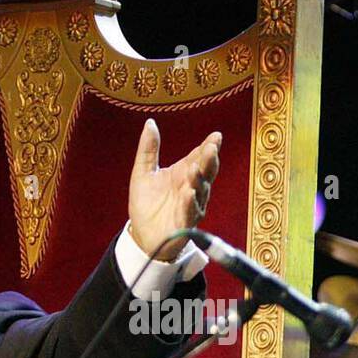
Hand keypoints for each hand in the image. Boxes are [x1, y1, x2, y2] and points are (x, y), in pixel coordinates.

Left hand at [127, 119, 221, 260]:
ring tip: (196, 167)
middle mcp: (192, 187)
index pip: (199, 156)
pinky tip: (189, 193)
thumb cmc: (146, 203)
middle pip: (205, 171)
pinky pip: (190, 212)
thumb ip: (148, 149)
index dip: (209, 146)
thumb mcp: (143, 172)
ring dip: (199, 179)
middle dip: (209, 160)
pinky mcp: (185, 222)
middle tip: (211, 148)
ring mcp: (191, 205)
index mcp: (183, 172)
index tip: (216, 136)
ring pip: (201, 190)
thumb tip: (150, 123)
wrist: (142, 234)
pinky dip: (190, 203)